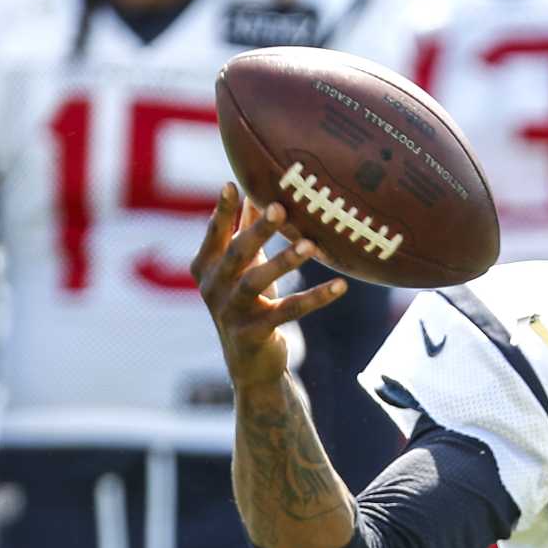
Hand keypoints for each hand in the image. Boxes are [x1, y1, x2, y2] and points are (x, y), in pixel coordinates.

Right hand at [191, 184, 346, 389]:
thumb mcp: (245, 266)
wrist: (249, 362)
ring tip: (310, 246)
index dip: (223, 210)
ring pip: (256, 282)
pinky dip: (315, 298)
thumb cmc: (249, 302)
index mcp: (207, 266)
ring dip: (284, 262)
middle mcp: (213, 288)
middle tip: (279, 208)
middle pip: (236, 253)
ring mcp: (230, 312)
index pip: (215, 233)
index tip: (233, 184)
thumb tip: (255, 187)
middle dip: (258, 230)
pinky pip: (287, 312)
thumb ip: (246, 228)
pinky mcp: (252, 334)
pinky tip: (340, 286)